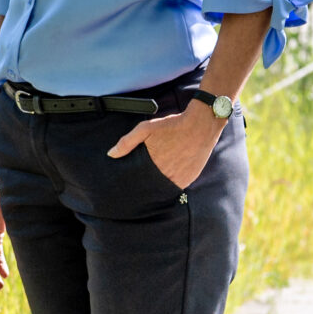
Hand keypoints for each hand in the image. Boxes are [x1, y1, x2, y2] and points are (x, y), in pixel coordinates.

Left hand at [108, 100, 224, 189]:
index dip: (133, 183)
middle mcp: (167, 174)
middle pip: (150, 186)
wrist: (202, 124)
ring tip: (152, 181)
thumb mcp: (146, 128)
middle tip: (138, 186)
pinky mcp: (190, 178)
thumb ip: (127, 142)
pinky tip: (165, 178)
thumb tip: (111, 154)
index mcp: (154, 164)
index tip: (127, 185)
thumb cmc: (173, 125)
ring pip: (163, 189)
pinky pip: (176, 186)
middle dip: (144, 186)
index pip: (139, 181)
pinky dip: (170, 184)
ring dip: (157, 186)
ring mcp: (180, 178)